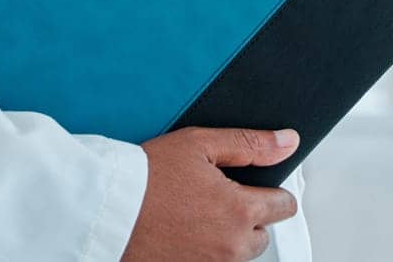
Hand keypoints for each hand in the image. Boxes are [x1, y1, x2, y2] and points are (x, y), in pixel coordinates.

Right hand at [122, 127, 299, 261]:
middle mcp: (230, 247)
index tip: (257, 186)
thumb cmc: (146, 177)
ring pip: (238, 254)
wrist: (104, 210)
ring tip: (196, 215)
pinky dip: (204, 252)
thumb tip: (287, 142)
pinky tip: (184, 233)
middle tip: (216, 198)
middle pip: (262, 235)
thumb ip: (250, 144)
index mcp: (239, 211)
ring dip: (227, 238)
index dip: (272, 191)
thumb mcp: (199, 144)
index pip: (284, 206)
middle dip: (247, 217)